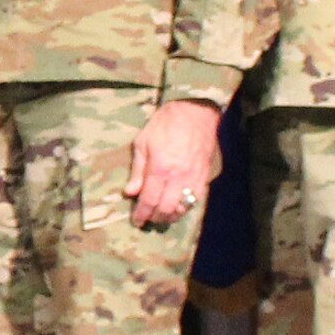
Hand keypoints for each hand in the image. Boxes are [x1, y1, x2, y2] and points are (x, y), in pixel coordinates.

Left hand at [125, 100, 220, 227]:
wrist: (195, 112)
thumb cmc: (165, 124)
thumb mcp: (143, 142)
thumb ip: (138, 170)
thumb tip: (130, 192)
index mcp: (160, 169)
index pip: (149, 200)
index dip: (142, 214)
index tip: (137, 221)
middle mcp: (177, 177)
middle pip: (166, 209)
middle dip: (155, 217)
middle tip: (148, 218)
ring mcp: (193, 178)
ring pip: (183, 208)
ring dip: (171, 216)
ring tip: (162, 215)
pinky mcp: (204, 176)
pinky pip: (196, 200)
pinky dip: (186, 208)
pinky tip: (178, 207)